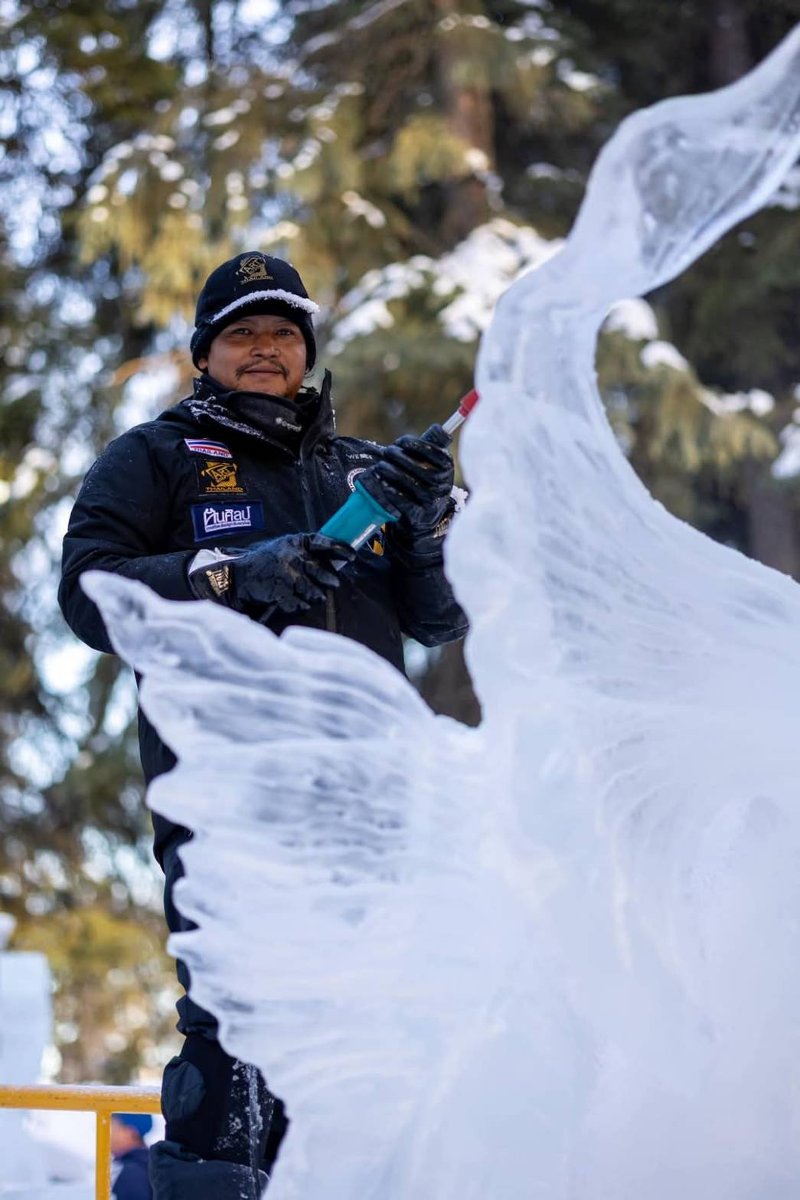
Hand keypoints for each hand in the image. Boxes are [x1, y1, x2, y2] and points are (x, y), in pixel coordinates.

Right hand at [189, 533, 355, 613]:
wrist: (237, 578)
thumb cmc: (263, 563)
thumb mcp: (283, 548)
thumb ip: (305, 553)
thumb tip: (333, 563)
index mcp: (294, 543)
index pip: (323, 542)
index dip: (340, 549)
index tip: (352, 556)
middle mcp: (291, 557)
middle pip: (322, 572)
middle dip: (330, 580)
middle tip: (333, 583)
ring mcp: (286, 576)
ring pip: (314, 592)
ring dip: (315, 596)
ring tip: (311, 595)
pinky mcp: (280, 594)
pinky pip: (301, 605)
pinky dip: (300, 606)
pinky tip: (293, 601)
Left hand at [358, 431, 453, 535]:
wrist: (427, 515)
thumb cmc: (426, 479)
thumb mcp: (435, 463)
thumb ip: (433, 445)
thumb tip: (437, 428)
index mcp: (447, 466)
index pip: (432, 451)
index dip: (413, 444)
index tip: (400, 442)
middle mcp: (442, 483)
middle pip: (415, 466)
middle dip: (397, 456)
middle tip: (387, 452)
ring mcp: (431, 499)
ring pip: (405, 481)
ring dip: (388, 471)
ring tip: (380, 466)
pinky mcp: (418, 513)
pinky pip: (401, 499)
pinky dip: (389, 489)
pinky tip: (382, 482)